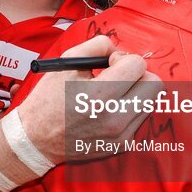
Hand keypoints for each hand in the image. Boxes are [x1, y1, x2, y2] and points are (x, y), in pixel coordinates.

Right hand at [18, 35, 160, 163]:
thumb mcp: (67, 62)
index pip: (138, 65)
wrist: (36, 139)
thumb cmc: (49, 98)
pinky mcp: (123, 144)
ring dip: (136, 91)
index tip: (109, 64)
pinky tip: (108, 109)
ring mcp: (121, 135)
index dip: (123, 58)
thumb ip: (98, 46)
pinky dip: (129, 108)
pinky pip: (140, 117)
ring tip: (113, 93)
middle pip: (155, 84)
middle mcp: (114, 118)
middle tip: (118, 76)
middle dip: (138, 74)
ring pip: (151, 101)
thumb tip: (121, 50)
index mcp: (99, 94)